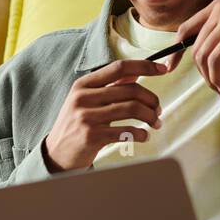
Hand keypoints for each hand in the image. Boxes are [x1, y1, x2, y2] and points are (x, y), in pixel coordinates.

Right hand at [43, 58, 169, 171]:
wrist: (56, 152)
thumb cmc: (76, 124)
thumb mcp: (86, 100)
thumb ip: (109, 86)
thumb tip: (136, 72)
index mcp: (83, 84)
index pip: (119, 68)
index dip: (144, 66)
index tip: (162, 68)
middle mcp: (83, 97)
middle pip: (131, 90)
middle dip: (152, 100)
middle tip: (158, 110)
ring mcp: (87, 117)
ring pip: (133, 109)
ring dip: (150, 117)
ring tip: (155, 123)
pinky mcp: (92, 136)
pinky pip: (127, 131)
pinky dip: (141, 134)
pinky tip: (144, 136)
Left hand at [164, 0, 219, 98]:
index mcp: (218, 5)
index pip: (185, 29)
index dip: (176, 51)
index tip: (171, 66)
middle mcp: (217, 10)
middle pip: (195, 48)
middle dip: (201, 73)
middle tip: (216, 86)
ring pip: (203, 56)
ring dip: (210, 79)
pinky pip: (216, 59)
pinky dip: (217, 77)